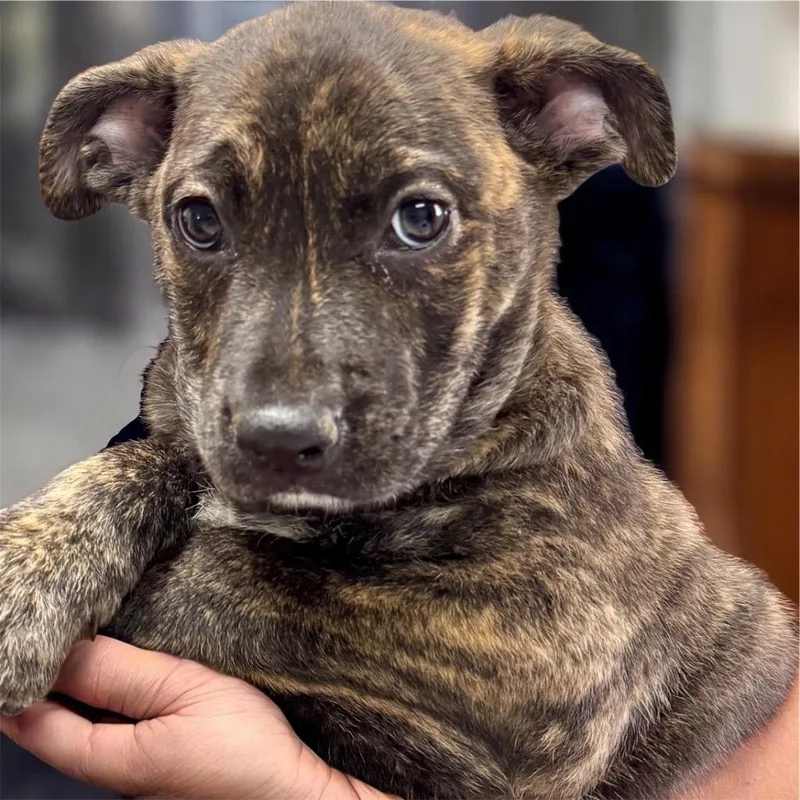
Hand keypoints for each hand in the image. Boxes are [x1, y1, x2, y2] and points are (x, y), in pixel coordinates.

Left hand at [0, 636, 395, 799]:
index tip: (11, 648)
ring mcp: (143, 770)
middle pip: (59, 729)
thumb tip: (64, 652)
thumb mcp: (182, 692)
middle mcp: (117, 772)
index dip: (17, 687)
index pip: (38, 725)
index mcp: (111, 760)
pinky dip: (109, 698)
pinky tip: (122, 674)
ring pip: (90, 728)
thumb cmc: (244, 748)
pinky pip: (121, 729)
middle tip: (37, 639)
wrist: (295, 792)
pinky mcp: (167, 761)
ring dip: (77, 690)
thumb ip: (121, 674)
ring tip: (73, 646)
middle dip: (44, 685)